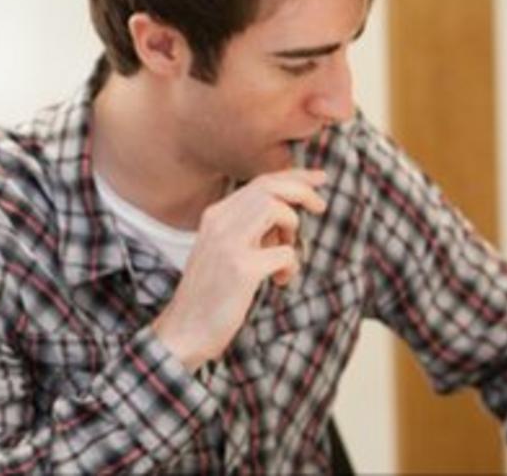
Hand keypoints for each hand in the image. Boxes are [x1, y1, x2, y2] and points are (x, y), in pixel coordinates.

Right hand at [150, 169, 326, 371]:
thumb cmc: (210, 293)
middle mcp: (218, 222)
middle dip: (302, 192)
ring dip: (293, 228)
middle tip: (321, 206)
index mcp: (214, 216)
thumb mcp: (223, 249)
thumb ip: (247, 228)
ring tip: (286, 250)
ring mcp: (229, 244)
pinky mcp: (242, 269)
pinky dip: (292, 265)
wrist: (185, 329)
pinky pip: (286, 252)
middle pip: (270, 188)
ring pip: (276, 209)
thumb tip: (287, 213)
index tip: (319, 179)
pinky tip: (280, 281)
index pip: (259, 183)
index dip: (294, 177)